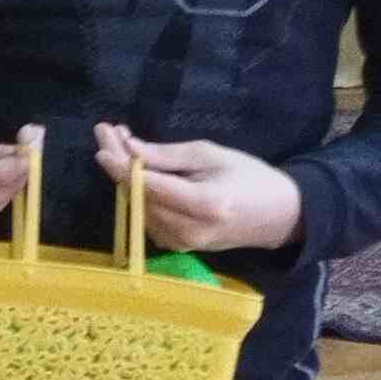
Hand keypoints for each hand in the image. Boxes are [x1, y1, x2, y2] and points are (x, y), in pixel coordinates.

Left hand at [94, 123, 302, 251]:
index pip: (150, 185)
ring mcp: (182, 244)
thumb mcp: (212, 155)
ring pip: (138, 207)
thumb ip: (168, 156)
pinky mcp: (177, 247)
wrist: (278, 216)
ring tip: (120, 145)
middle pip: (139, 196)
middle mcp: (189, 230)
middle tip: (105, 132)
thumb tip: (128, 148)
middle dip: (119, 163)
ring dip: (126, 177)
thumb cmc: (249, 176)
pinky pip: (147, 217)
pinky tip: (136, 170)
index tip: (103, 141)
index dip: (122, 164)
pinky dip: (138, 193)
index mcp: (205, 204)